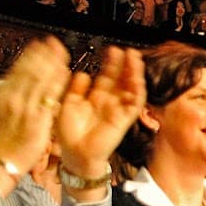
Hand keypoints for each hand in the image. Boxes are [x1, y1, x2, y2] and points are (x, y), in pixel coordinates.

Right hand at [0, 38, 79, 173]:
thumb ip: (7, 100)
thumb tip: (13, 86)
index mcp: (1, 96)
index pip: (17, 70)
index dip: (30, 55)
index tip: (39, 44)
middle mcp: (12, 98)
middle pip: (29, 70)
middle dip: (43, 54)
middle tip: (54, 42)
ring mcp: (25, 108)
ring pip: (39, 79)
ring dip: (52, 63)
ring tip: (62, 51)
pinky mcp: (37, 119)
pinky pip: (49, 96)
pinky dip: (57, 82)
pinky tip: (66, 72)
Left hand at [54, 45, 145, 179]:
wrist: (74, 155)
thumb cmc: (69, 134)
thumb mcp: (68, 105)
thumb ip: (76, 89)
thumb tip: (83, 73)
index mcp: (96, 98)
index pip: (107, 77)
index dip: (111, 63)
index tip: (112, 50)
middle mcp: (109, 102)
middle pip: (121, 79)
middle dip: (125, 64)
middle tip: (126, 50)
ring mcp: (118, 110)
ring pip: (131, 88)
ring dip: (134, 73)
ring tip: (134, 58)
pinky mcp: (124, 119)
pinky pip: (135, 103)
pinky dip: (138, 90)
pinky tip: (137, 78)